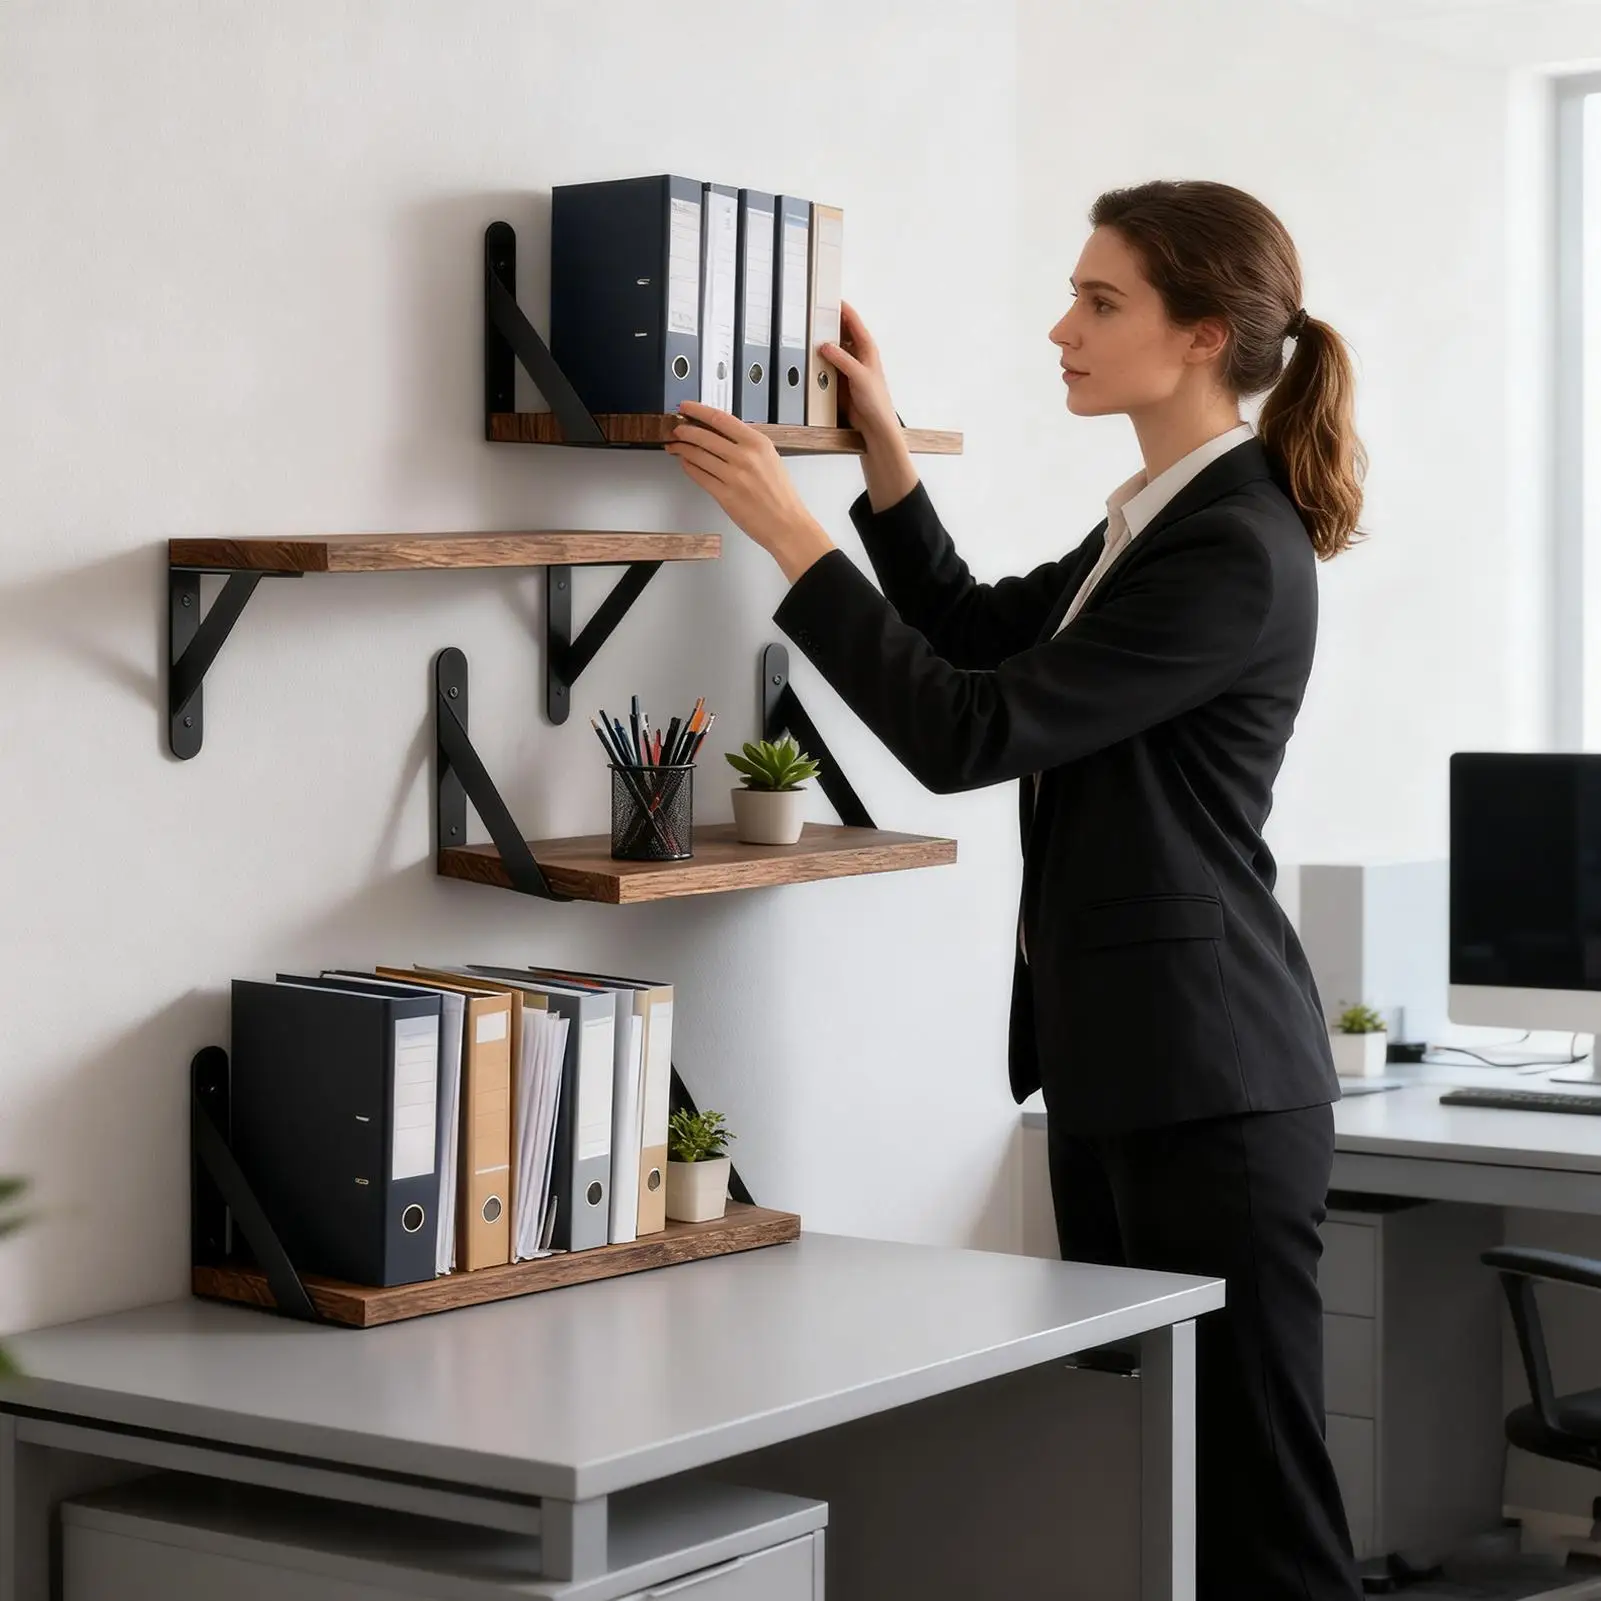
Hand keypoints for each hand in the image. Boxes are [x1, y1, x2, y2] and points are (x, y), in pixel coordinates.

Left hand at [665, 401, 836, 583]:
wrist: (786, 524)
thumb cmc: (780, 495)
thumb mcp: (770, 458)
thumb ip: (747, 444)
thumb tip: (721, 433)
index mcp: (758, 443)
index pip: (721, 418)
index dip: (698, 410)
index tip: (686, 407)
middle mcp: (745, 457)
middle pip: (704, 435)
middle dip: (685, 430)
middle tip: (676, 428)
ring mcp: (734, 476)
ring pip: (697, 455)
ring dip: (682, 448)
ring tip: (675, 445)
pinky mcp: (724, 495)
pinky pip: (699, 475)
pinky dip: (688, 466)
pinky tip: (685, 462)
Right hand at [819, 302, 898, 443]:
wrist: (874, 423)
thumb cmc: (877, 401)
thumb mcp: (859, 375)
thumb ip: (842, 359)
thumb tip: (827, 346)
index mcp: (867, 348)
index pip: (853, 321)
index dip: (842, 308)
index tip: (830, 299)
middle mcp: (858, 354)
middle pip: (841, 332)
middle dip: (829, 324)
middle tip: (815, 316)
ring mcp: (848, 366)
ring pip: (832, 347)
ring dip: (823, 343)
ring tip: (811, 336)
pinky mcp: (840, 378)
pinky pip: (827, 364)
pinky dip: (820, 361)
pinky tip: (813, 359)